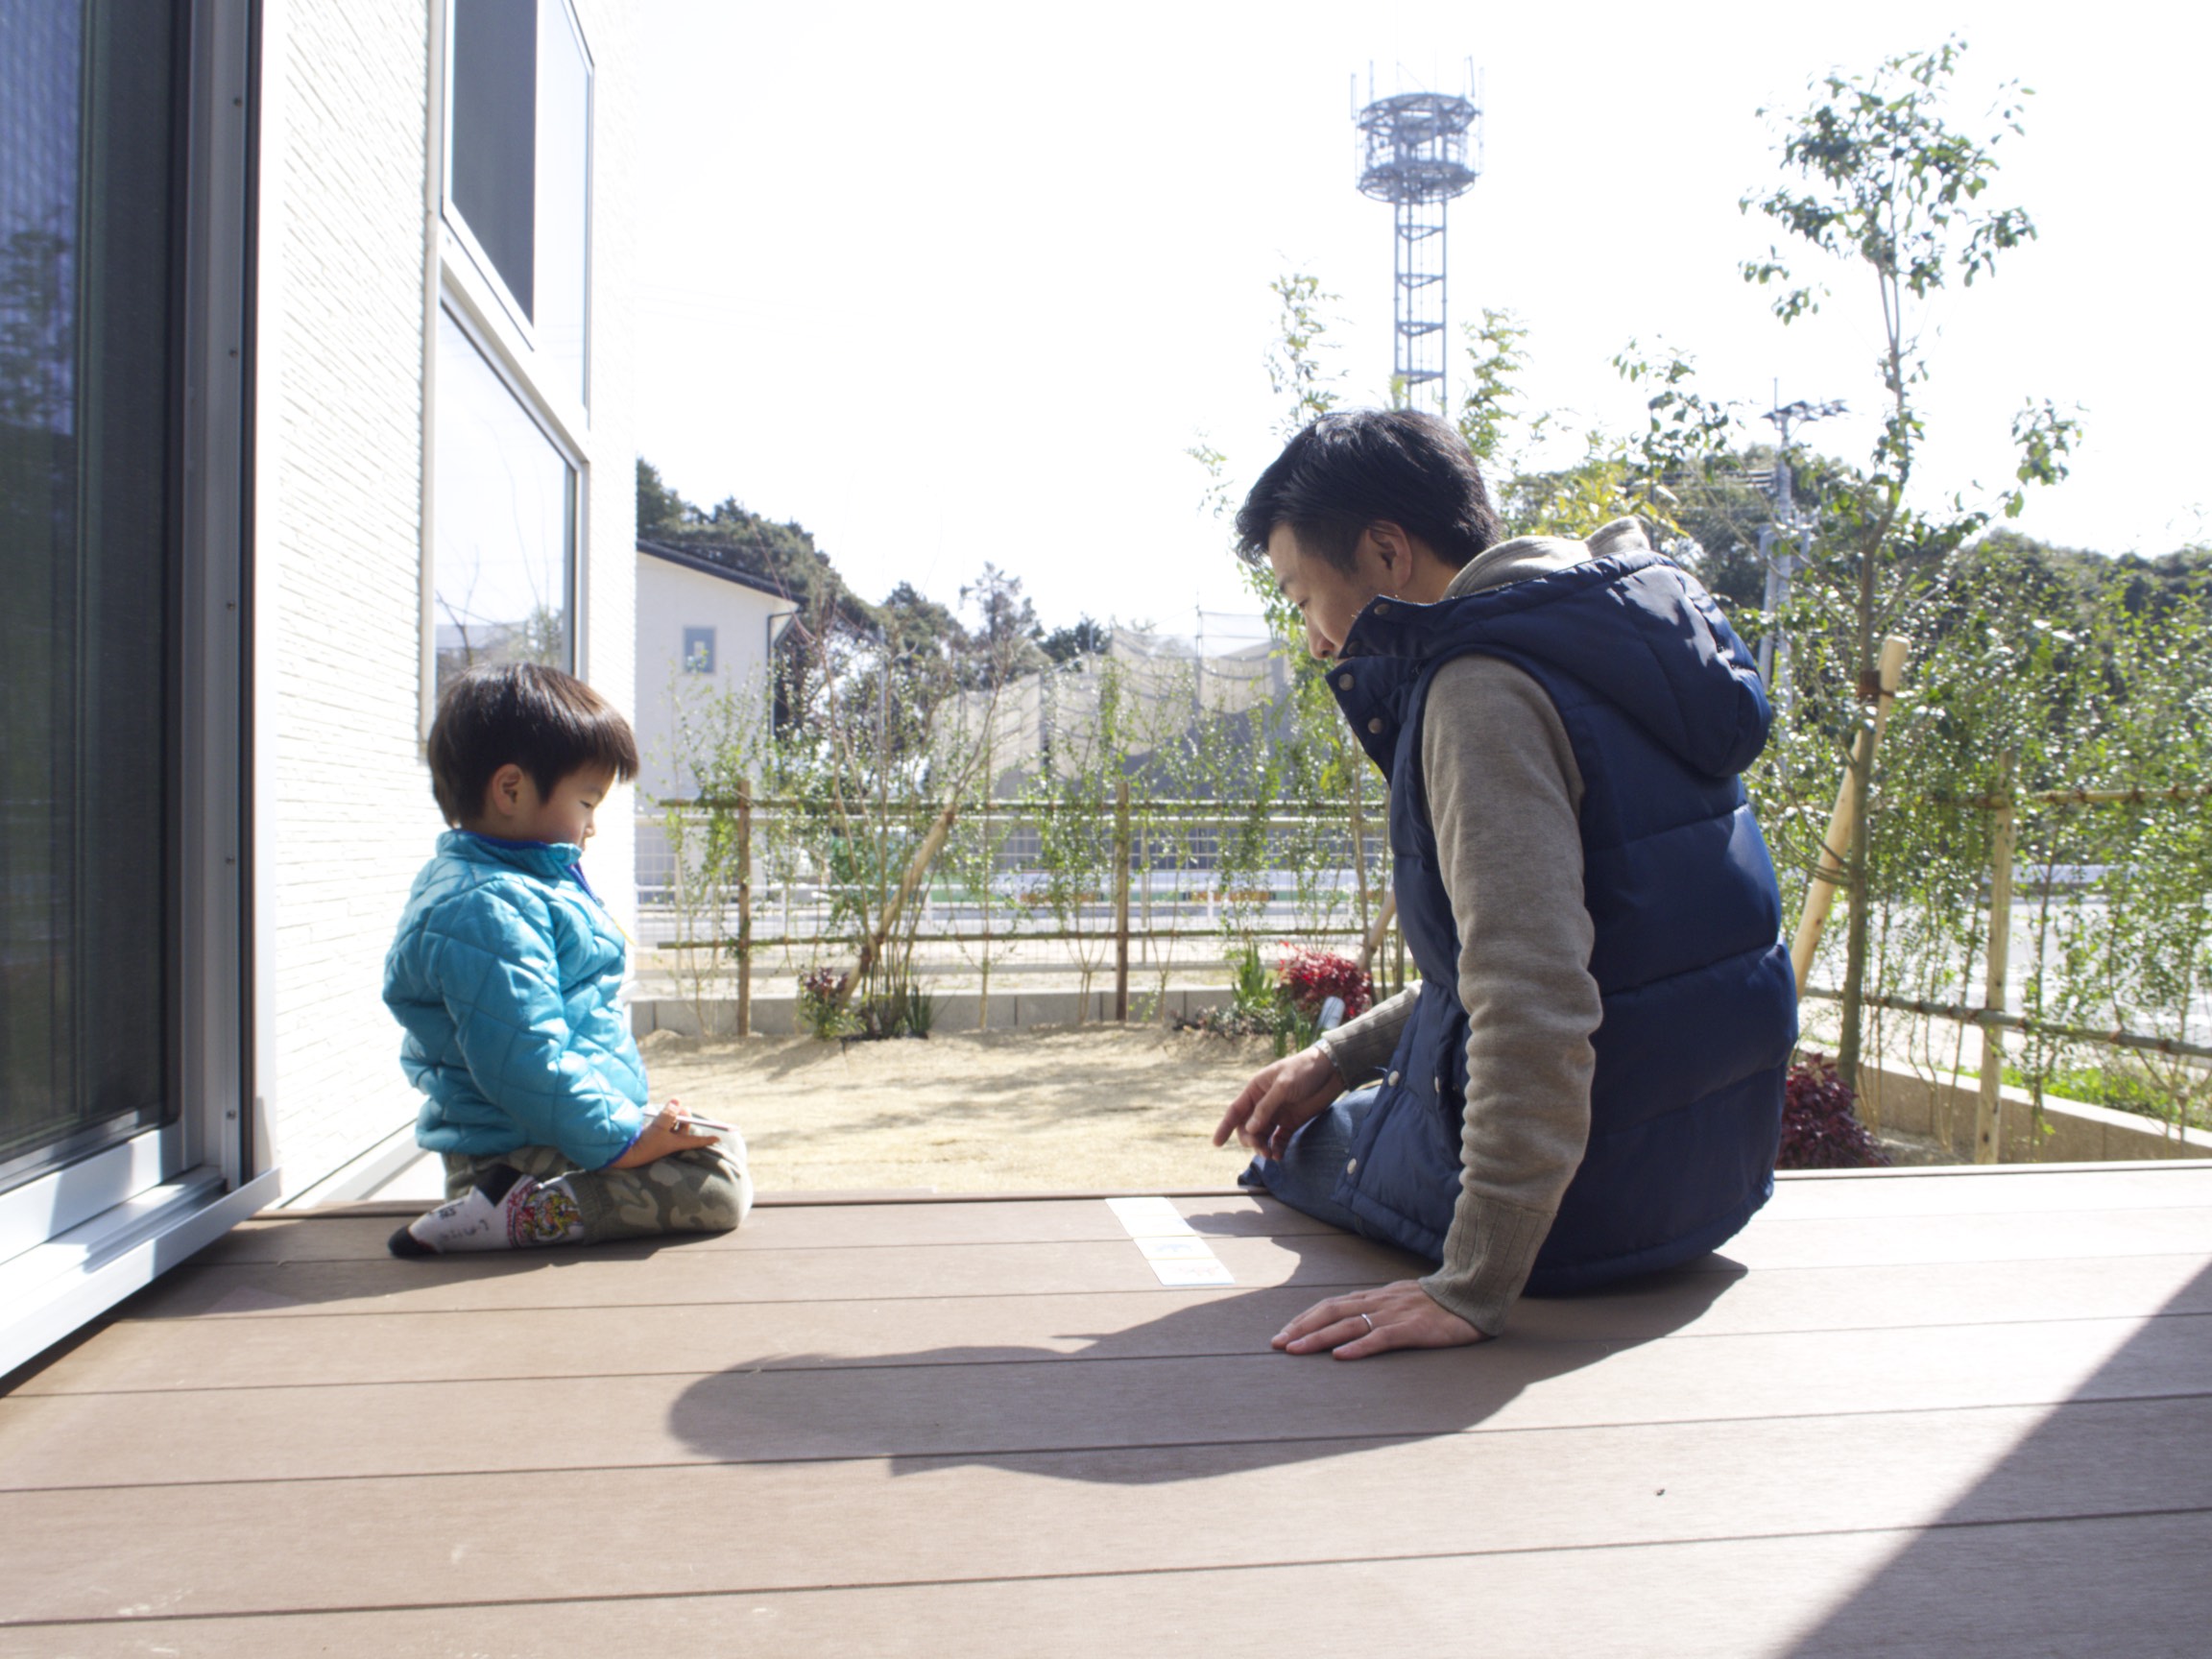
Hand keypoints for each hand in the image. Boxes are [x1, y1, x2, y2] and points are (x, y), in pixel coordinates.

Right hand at [610, 1100, 719, 1167]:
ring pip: (672, 1125)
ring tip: (670, 1107)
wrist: (625, 1153)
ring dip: (672, 1116)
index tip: (718, 1138)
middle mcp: (670, 1142)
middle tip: (683, 1108)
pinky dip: (663, 1118)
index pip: (696, 1141)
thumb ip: (669, 1114)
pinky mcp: (651, 1135)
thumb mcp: (659, 1128)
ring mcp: (660, 1139)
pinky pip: (662, 1125)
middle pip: (683, 1129)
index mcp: (676, 1144)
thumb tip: (678, 1101)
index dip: (707, 1139)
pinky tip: (657, 1113)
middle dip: (685, 1117)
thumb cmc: (645, 1143)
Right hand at [1213, 1044, 1345, 1159]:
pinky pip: (1279, 1139)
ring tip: (1270, 1155)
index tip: (1216, 1143)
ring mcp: (1277, 1114)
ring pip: (1262, 1135)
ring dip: (1262, 1146)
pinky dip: (1276, 1148)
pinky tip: (1278, 1155)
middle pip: (1248, 1127)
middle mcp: (1263, 1103)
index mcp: (1256, 1090)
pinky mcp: (1292, 1122)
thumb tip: (1250, 1128)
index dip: (1225, 1127)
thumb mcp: (1283, 1085)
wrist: (1331, 1070)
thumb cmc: (1304, 1070)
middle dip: (1250, 1140)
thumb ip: (1267, 1107)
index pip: (1235, 1110)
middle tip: (1260, 1148)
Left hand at [1272, 1280, 1487, 1359]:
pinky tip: (1340, 1356)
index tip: (1284, 1333)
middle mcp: (1379, 1302)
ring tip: (1295, 1350)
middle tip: (1277, 1344)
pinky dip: (1358, 1347)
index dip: (1305, 1318)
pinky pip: (1381, 1337)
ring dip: (1318, 1338)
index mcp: (1375, 1297)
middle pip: (1331, 1312)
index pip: (1331, 1305)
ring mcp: (1395, 1314)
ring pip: (1348, 1325)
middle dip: (1301, 1328)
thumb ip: (1378, 1310)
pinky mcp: (1413, 1328)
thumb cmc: (1438, 1303)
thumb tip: (1352, 1327)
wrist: (1473, 1293)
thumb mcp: (1401, 1302)